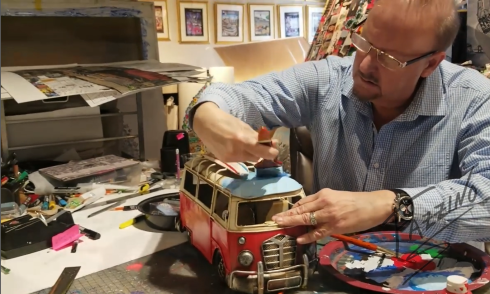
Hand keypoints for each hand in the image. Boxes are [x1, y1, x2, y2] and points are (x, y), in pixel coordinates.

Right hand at [193, 102, 278, 161]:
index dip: (272, 152)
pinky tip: (236, 146)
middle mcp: (237, 151)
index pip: (264, 152)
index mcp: (243, 140)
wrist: (204, 123)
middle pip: (257, 157)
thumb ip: (257, 136)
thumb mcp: (243, 126)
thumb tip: (272, 143)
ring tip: (245, 143)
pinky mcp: (224, 160)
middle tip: (262, 144)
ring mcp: (230, 158)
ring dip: (251, 153)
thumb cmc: (226, 121)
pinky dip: (242, 154)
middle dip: (262, 152)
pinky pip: (240, 159)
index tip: (275, 148)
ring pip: (249, 159)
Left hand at [272, 188, 394, 243]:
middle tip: (274, 220)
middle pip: (301, 210)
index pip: (303, 202)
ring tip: (281, 226)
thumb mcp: (336, 196)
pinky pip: (318, 232)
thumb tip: (308, 211)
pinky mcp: (335, 226)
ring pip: (307, 219)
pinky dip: (308, 236)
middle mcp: (324, 202)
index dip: (292, 208)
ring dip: (292, 223)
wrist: (374, 205)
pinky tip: (299, 238)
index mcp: (324, 194)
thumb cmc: (356, 201)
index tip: (283, 213)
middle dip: (287, 215)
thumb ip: (322, 203)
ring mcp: (329, 215)